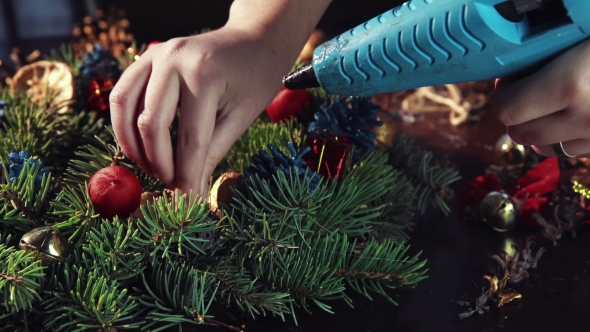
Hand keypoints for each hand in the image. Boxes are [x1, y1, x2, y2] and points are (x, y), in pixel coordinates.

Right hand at [110, 28, 297, 197]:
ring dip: (135, 146)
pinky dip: (124, 123)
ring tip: (154, 169)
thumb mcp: (241, 118)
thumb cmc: (256, 79)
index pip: (190, 139)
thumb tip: (189, 192)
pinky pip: (122, 94)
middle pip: (152, 125)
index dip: (186, 176)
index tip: (186, 202)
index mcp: (206, 75)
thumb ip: (212, 154)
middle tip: (172, 185)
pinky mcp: (147, 56)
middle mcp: (173, 59)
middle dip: (160, 164)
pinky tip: (140, 145)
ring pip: (126, 109)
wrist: (254, 40)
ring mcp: (156, 53)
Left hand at [494, 38, 589, 157]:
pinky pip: (575, 150)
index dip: (503, 93)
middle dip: (518, 112)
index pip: (507, 110)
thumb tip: (511, 67)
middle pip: (522, 134)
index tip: (512, 77)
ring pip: (546, 148)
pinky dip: (568, 136)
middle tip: (530, 88)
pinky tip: (579, 110)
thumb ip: (545, 52)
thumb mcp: (581, 34)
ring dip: (541, 129)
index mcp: (571, 84)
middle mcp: (586, 118)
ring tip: (554, 101)